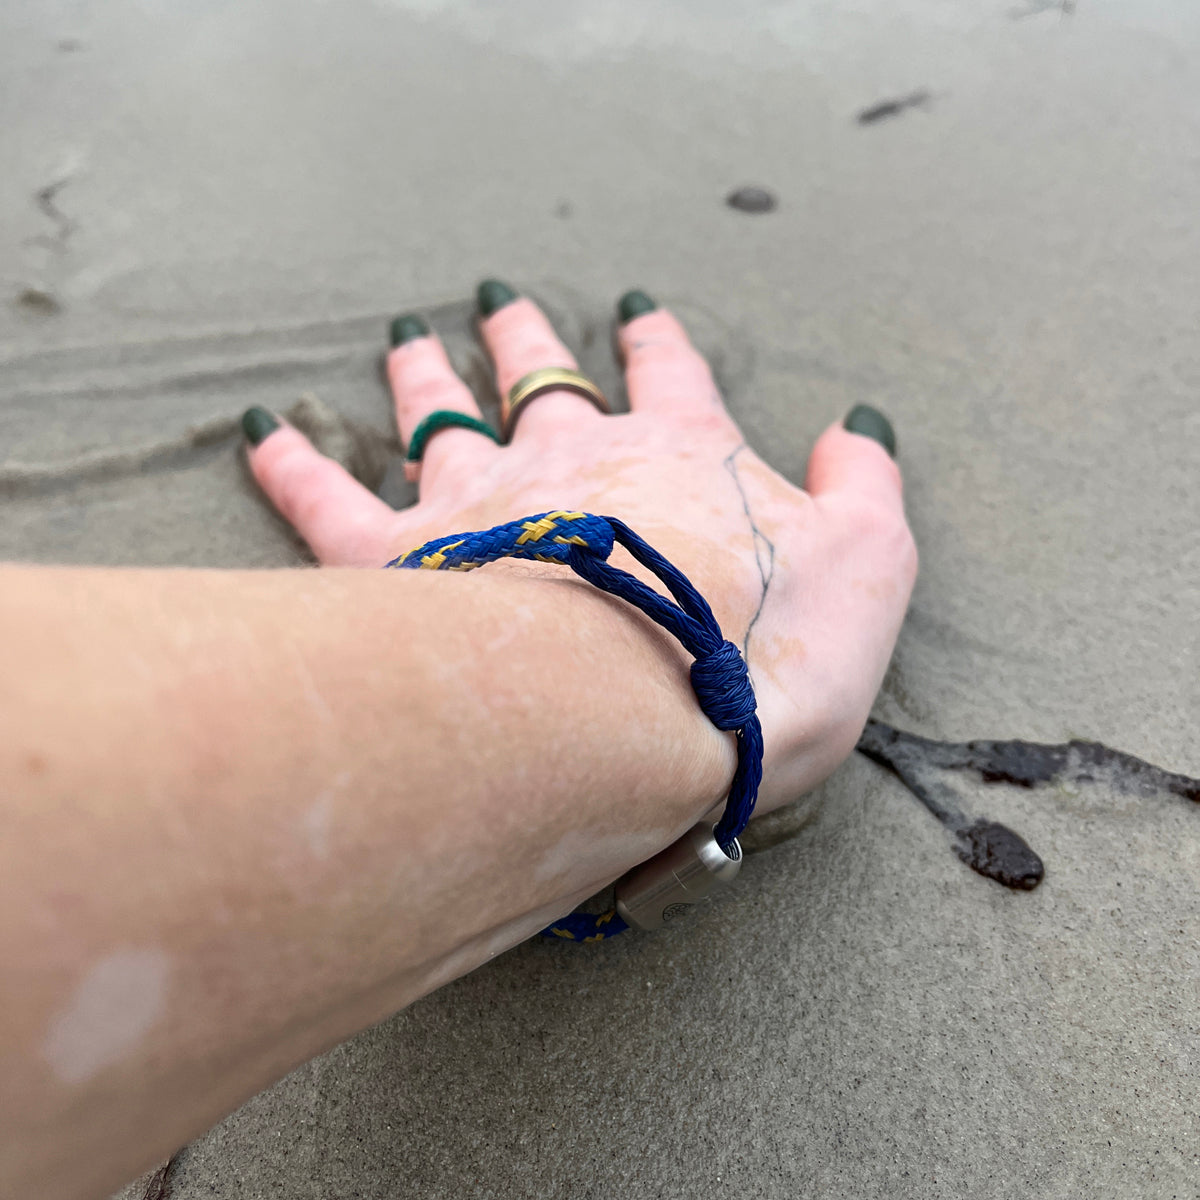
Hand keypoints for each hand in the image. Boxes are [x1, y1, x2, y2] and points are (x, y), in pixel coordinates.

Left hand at [242, 283, 916, 811]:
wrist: (645, 718)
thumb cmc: (765, 651)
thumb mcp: (867, 567)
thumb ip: (863, 489)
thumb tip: (855, 430)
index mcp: (677, 456)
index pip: (669, 378)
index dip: (658, 345)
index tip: (638, 313)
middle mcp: (571, 458)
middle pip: (540, 378)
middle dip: (522, 337)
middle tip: (495, 301)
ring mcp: (482, 503)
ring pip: (444, 418)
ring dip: (426, 375)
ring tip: (408, 340)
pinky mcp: (404, 561)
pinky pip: (332, 502)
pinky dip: (294, 466)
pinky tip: (264, 433)